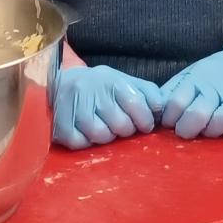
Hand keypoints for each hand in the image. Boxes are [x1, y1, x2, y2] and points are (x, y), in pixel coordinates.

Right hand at [51, 65, 166, 149]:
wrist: (65, 80)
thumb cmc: (104, 86)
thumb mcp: (128, 82)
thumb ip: (149, 94)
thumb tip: (163, 112)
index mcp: (113, 80)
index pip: (136, 104)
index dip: (144, 120)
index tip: (143, 124)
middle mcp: (92, 90)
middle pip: (120, 124)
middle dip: (125, 129)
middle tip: (120, 125)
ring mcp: (74, 106)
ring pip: (100, 135)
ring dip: (107, 137)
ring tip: (104, 128)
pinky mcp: (59, 123)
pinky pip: (79, 143)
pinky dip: (86, 143)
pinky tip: (87, 133)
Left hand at [159, 45, 222, 139]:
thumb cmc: (216, 73)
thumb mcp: (191, 75)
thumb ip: (172, 93)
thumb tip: (153, 113)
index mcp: (197, 80)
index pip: (175, 103)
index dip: (169, 118)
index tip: (170, 122)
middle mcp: (217, 88)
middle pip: (197, 114)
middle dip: (187, 128)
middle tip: (187, 130)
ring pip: (221, 121)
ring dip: (211, 131)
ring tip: (209, 128)